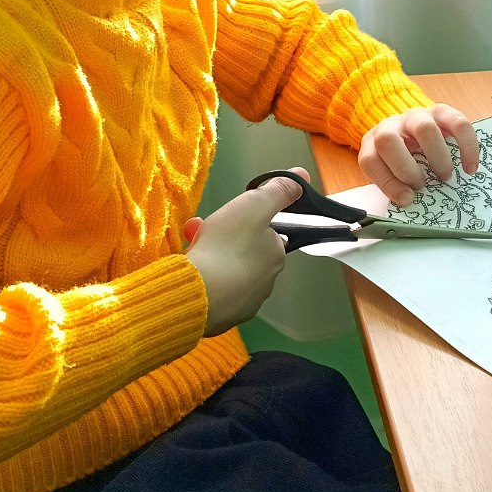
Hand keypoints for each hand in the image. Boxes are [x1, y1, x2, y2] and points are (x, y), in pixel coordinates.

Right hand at [180, 168, 304, 337]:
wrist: (196, 295)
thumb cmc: (226, 248)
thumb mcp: (254, 206)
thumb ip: (278, 190)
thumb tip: (301, 176)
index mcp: (275, 256)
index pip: (265, 233)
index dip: (243, 221)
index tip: (226, 217)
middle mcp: (265, 282)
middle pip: (243, 252)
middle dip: (222, 238)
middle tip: (200, 230)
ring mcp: (243, 301)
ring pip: (227, 271)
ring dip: (210, 257)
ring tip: (191, 249)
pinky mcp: (221, 316)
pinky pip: (213, 290)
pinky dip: (203, 279)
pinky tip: (190, 273)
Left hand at [359, 105, 479, 207]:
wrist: (416, 127)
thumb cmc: (404, 156)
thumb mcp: (392, 170)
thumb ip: (396, 184)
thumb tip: (410, 203)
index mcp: (373, 143)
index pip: (370, 160)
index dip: (387, 183)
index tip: (407, 199)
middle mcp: (391, 125)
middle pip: (388, 140)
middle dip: (406, 168)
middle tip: (422, 186)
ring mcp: (416, 116)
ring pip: (424, 129)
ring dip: (437, 158)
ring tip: (444, 177)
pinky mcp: (441, 111)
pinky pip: (458, 123)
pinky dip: (467, 147)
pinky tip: (470, 167)